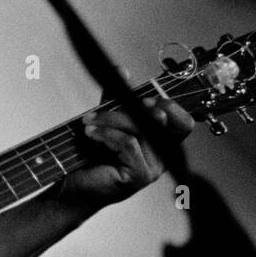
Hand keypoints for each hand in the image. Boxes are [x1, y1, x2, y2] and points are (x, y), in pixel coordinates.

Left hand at [57, 96, 192, 209]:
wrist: (72, 186)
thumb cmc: (90, 158)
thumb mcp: (106, 122)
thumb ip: (116, 99)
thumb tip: (122, 70)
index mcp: (160, 143)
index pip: (183, 122)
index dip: (170, 106)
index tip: (144, 98)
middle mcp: (161, 156)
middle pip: (160, 120)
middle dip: (131, 107)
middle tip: (109, 104)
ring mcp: (153, 168)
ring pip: (140, 129)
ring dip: (109, 120)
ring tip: (87, 123)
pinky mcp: (139, 176)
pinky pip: (129, 143)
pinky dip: (106, 134)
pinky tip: (90, 134)